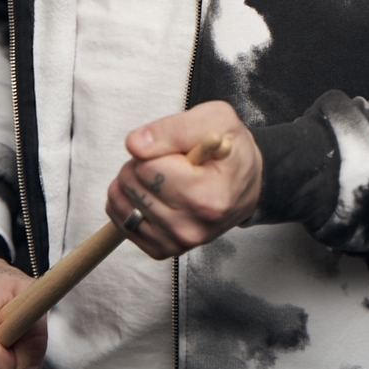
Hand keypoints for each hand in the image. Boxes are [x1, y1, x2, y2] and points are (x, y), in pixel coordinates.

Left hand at [105, 101, 262, 258]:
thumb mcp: (216, 119)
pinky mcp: (163, 249)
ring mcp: (176, 242)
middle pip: (132, 185)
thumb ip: (173, 128)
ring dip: (134, 182)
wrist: (245, 183)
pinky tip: (149, 191)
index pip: (147, 168)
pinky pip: (123, 222)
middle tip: (170, 160)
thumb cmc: (231, 150)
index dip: (156, 148)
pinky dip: (128, 202)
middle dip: (142, 163)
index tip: (176, 149)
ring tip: (162, 175)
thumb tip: (135, 145)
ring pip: (123, 203)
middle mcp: (191, 227)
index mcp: (207, 197)